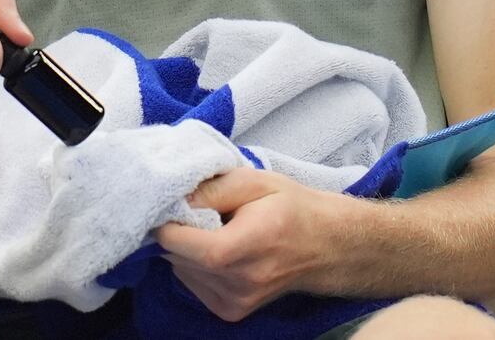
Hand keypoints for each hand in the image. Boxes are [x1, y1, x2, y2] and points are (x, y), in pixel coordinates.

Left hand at [154, 168, 339, 322]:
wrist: (325, 246)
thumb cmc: (290, 207)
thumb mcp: (255, 181)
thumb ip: (213, 189)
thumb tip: (177, 200)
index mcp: (247, 244)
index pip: (183, 244)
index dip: (169, 224)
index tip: (174, 206)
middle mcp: (241, 281)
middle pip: (178, 258)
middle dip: (178, 233)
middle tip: (200, 214)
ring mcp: (237, 302)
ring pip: (181, 272)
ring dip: (186, 251)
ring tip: (217, 233)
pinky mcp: (233, 312)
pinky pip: (193, 285)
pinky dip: (196, 267)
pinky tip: (221, 253)